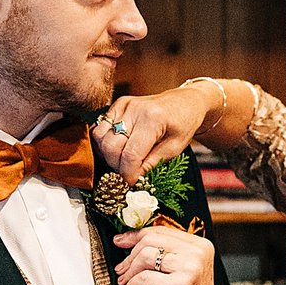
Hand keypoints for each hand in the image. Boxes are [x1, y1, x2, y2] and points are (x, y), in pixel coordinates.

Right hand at [92, 85, 211, 182]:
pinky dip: (104, 142)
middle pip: (111, 147)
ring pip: (100, 138)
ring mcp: (124, 105)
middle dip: (116, 165)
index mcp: (153, 119)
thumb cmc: (183, 124)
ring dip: (108, 154)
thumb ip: (150, 164)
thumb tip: (131, 178)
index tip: (130, 183)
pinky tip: (117, 148)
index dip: (128, 174)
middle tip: (127, 172)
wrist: (186, 102)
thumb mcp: (174, 149)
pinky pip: (100, 128)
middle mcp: (135, 109)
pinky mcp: (118, 104)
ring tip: (122, 159)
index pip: (130, 154)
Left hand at [113, 223, 223, 284]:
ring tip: (125, 281)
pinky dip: (132, 284)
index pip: (161, 230)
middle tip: (121, 268)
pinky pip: (144, 278)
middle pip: (151, 240)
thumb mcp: (183, 271)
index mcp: (200, 246)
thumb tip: (133, 240)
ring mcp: (190, 268)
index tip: (121, 241)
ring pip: (146, 256)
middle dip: (130, 254)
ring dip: (130, 270)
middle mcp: (198, 253)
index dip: (136, 235)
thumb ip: (168, 254)